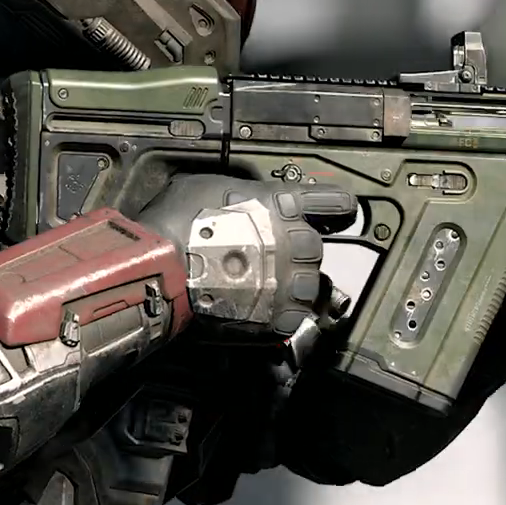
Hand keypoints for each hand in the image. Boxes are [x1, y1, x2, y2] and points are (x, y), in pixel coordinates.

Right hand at [136, 175, 355, 342]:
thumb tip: (243, 198)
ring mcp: (289, 282)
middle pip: (316, 248)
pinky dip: (281, 316)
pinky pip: (293, 318)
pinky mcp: (277, 316)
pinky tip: (261, 311)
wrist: (163, 268)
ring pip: (311, 287)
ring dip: (293, 286)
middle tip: (269, 256)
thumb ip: (245, 194)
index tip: (341, 214)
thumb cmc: (179, 223)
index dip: (338, 209)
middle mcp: (295, 242)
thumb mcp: (214, 186)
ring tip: (264, 287)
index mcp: (284, 205)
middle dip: (298, 253)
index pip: (333, 203)